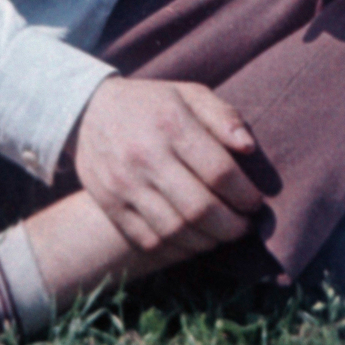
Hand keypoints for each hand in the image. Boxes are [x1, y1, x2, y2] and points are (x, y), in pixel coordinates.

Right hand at [67, 76, 263, 257]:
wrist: (89, 111)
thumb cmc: (152, 104)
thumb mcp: (189, 94)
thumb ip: (223, 117)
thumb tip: (249, 148)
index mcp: (171, 122)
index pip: (219, 171)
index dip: (245, 194)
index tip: (256, 202)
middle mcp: (146, 156)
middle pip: (200, 209)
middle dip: (232, 226)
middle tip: (245, 225)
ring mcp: (125, 184)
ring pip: (176, 232)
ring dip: (208, 241)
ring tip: (222, 234)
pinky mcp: (111, 206)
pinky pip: (150, 242)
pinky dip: (178, 250)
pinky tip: (194, 240)